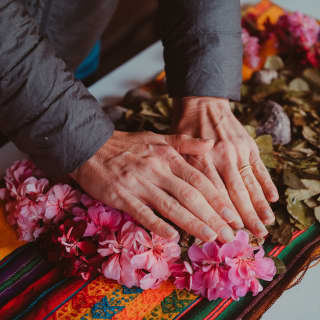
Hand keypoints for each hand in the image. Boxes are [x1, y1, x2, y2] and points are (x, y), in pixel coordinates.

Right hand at [71, 130, 236, 242]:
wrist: (91, 146)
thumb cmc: (128, 145)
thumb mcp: (158, 137)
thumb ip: (185, 143)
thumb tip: (210, 145)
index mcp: (167, 156)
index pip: (199, 180)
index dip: (218, 199)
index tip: (233, 215)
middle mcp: (156, 170)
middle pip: (190, 196)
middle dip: (213, 216)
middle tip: (230, 235)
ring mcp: (139, 184)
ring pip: (171, 207)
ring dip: (193, 223)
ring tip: (211, 238)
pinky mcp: (121, 196)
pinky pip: (143, 213)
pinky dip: (158, 225)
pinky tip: (172, 237)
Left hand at [172, 97, 278, 237]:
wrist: (202, 103)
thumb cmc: (184, 130)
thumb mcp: (174, 149)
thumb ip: (181, 172)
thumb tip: (184, 201)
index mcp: (200, 161)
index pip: (213, 194)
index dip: (221, 215)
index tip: (229, 233)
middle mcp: (221, 158)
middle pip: (235, 193)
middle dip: (245, 217)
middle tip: (254, 237)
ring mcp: (237, 151)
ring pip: (249, 183)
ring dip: (259, 205)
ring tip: (266, 224)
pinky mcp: (248, 145)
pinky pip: (259, 167)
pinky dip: (266, 184)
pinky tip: (272, 199)